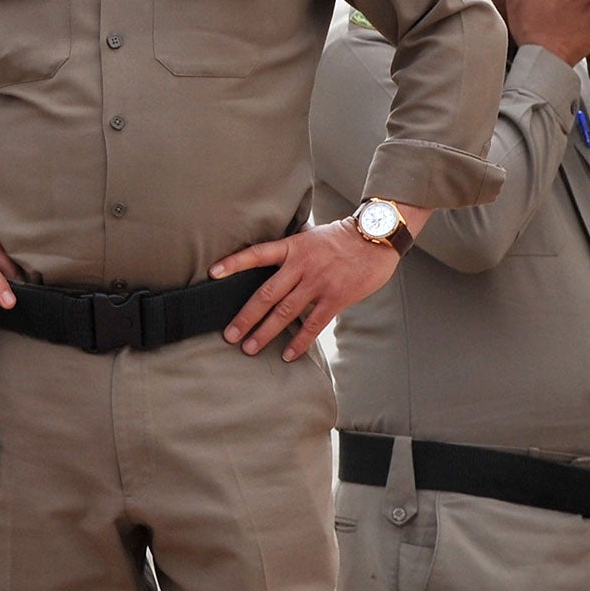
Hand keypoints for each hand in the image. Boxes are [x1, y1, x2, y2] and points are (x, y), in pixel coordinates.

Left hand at [210, 211, 428, 358]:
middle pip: (266, 294)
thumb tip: (270, 261)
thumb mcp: (310, 236)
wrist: (377, 237)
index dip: (234, 263)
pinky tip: (287, 354)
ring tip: (249, 348)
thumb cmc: (342, 237)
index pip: (257, 254)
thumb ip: (291, 251)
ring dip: (265, 332)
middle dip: (245, 317)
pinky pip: (314, 324)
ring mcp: (318, 283)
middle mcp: (302, 265)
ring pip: (285, 312)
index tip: (212, 273)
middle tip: (229, 335)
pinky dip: (299, 341)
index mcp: (292, 247)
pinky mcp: (336, 297)